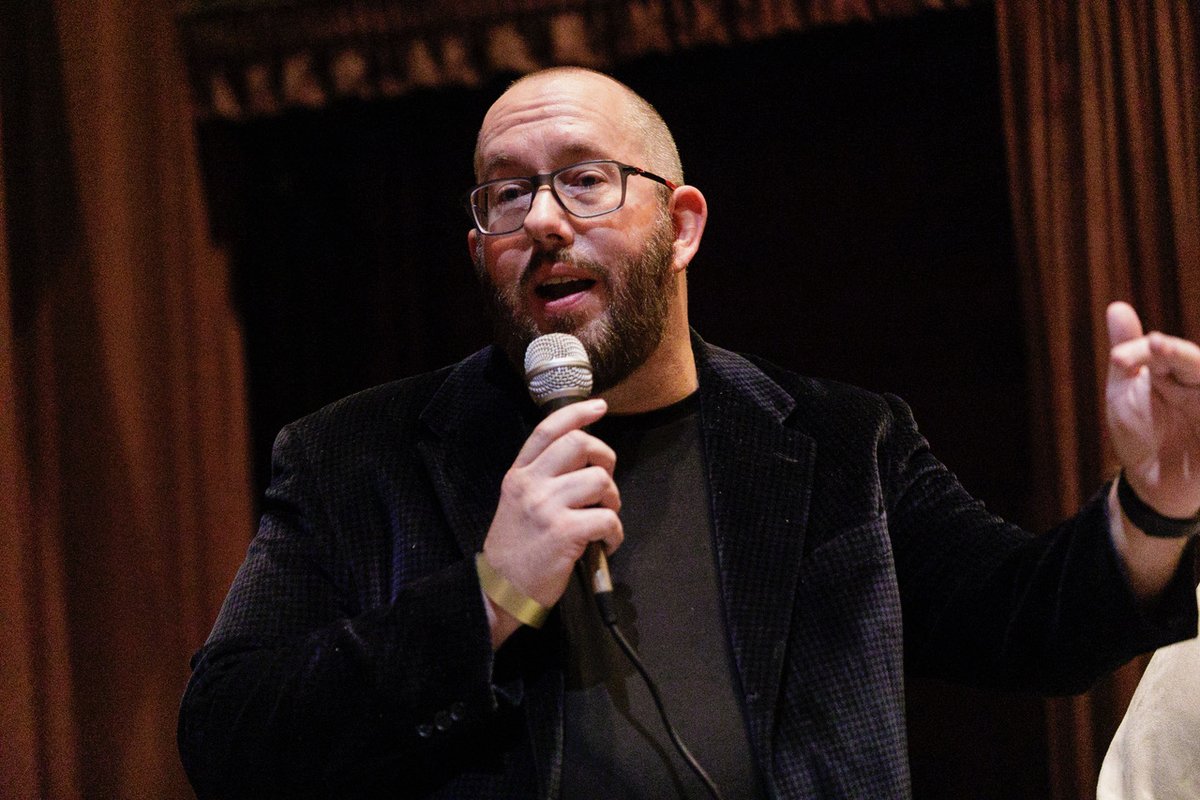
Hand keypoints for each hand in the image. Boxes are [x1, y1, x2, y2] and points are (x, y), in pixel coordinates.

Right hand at [482, 398, 622, 618]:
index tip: (599, 407)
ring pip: (599, 480)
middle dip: (605, 457)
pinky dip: (615, 533)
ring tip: (604, 518)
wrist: (499, 590)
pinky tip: (605, 544)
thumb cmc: (514, 549)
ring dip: (613, 499)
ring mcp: (546, 507)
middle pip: (580, 444)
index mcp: (519, 475)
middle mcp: (530, 485)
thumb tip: (583, 462)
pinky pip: (607, 519)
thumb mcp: (516, 503)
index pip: (548, 430)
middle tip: (606, 483)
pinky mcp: (563, 532)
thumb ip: (541, 479)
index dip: (577, 413)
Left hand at [1106, 301, 1199, 517]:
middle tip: (1156, 346)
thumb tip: (1117, 306)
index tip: (1118, 359)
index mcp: (1179, 372)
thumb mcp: (1126, 392)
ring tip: (1165, 355)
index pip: (1165, 352)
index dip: (1146, 351)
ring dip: (1192, 366)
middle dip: (1177, 355)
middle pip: (1196, 363)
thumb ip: (1128, 355)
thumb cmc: (1141, 433)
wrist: (1152, 484)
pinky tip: (1196, 393)